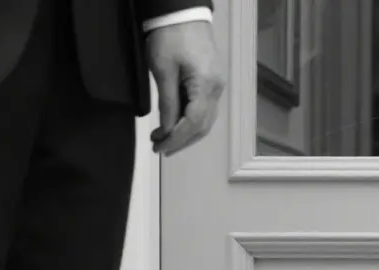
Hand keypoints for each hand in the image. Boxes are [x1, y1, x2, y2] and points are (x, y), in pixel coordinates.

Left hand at [147, 21, 224, 155]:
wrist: (183, 13)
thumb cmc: (170, 37)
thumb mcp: (162, 70)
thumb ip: (167, 102)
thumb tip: (167, 129)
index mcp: (206, 85)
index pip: (194, 122)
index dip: (177, 138)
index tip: (160, 147)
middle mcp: (217, 89)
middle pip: (204, 126)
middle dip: (182, 140)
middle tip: (160, 148)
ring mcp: (218, 86)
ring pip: (206, 120)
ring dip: (187, 133)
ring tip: (165, 138)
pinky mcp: (213, 81)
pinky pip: (206, 109)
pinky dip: (191, 121)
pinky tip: (177, 123)